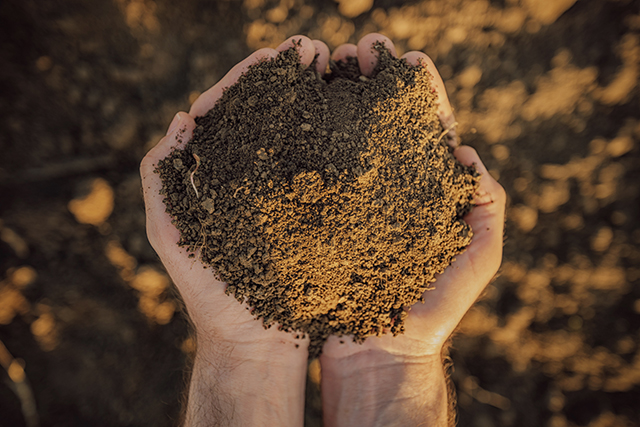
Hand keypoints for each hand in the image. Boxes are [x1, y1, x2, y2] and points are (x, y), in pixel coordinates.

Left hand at [140, 35, 329, 426]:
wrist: (256, 342)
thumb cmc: (209, 292)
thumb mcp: (170, 233)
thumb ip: (160, 179)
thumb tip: (182, 119)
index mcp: (218, 175)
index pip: (230, 113)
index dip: (248, 81)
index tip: (272, 55)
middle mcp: (255, 178)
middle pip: (270, 114)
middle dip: (288, 79)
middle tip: (314, 50)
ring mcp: (288, 194)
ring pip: (301, 134)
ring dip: (315, 98)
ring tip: (337, 68)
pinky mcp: (315, 214)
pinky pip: (325, 169)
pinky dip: (335, 139)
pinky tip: (350, 116)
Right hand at [319, 34, 506, 426]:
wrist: (378, 351)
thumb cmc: (431, 311)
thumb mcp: (478, 260)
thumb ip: (489, 210)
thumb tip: (468, 157)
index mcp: (423, 192)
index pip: (426, 130)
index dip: (420, 93)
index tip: (408, 59)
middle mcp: (385, 190)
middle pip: (380, 124)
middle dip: (372, 83)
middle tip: (358, 50)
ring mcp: (349, 201)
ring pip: (342, 138)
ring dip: (337, 98)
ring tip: (325, 64)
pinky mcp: (319, 218)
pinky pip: (312, 171)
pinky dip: (307, 137)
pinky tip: (297, 110)